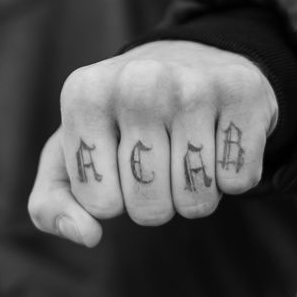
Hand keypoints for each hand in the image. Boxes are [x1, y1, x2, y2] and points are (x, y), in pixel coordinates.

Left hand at [28, 40, 276, 246]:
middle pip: (149, 207)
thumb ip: (52, 203)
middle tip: (158, 159)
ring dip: (195, 193)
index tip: (117, 160)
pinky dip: (231, 176)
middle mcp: (138, 80)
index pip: (99, 203)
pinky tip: (219, 137)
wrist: (191, 60)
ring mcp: (194, 83)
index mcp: (85, 93)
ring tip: (187, 149)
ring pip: (197, 200)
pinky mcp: (244, 92)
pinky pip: (239, 181)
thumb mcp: (72, 152)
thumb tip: (85, 235)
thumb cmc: (122, 119)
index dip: (112, 198)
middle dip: (155, 202)